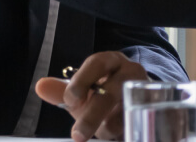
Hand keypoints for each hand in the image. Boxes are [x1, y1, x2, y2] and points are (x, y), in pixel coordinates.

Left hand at [33, 51, 150, 141]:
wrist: (140, 98)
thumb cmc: (106, 92)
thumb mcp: (83, 90)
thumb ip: (62, 91)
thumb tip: (41, 86)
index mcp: (111, 61)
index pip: (97, 64)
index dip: (82, 80)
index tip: (70, 100)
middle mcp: (131, 72)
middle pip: (111, 92)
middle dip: (92, 116)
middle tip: (78, 135)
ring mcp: (147, 90)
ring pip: (125, 113)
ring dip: (109, 128)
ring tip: (104, 132)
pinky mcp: (155, 108)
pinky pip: (139, 123)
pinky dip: (125, 133)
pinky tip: (120, 135)